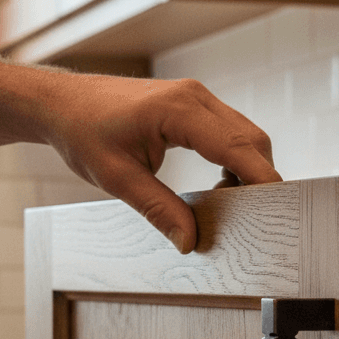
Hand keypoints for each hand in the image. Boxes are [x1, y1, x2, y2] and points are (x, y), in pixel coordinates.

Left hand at [37, 73, 280, 253]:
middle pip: (252, 139)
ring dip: (247, 169)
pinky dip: (234, 159)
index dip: (262, 179)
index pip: (238, 146)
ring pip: (245, 134)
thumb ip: (159, 210)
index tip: (276, 208)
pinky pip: (229, 131)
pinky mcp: (192, 104)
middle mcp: (195, 97)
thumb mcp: (118, 179)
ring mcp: (196, 97)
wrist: (62, 104)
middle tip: (253, 217)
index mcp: (178, 110)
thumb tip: (189, 242)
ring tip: (229, 204)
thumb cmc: (83, 133)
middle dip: (260, 178)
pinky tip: (217, 184)